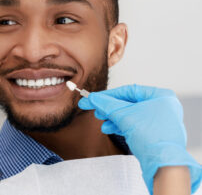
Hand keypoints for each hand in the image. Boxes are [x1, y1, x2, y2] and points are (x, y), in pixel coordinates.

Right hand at [78, 85, 200, 193]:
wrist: (164, 164)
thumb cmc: (151, 136)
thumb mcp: (124, 116)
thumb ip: (107, 105)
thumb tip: (93, 98)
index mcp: (160, 96)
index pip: (129, 91)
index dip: (108, 95)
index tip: (93, 98)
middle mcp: (162, 106)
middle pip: (129, 103)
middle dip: (110, 109)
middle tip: (95, 111)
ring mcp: (160, 121)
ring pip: (130, 115)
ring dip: (113, 119)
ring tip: (102, 123)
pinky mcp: (155, 133)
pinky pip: (135, 125)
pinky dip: (121, 126)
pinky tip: (109, 129)